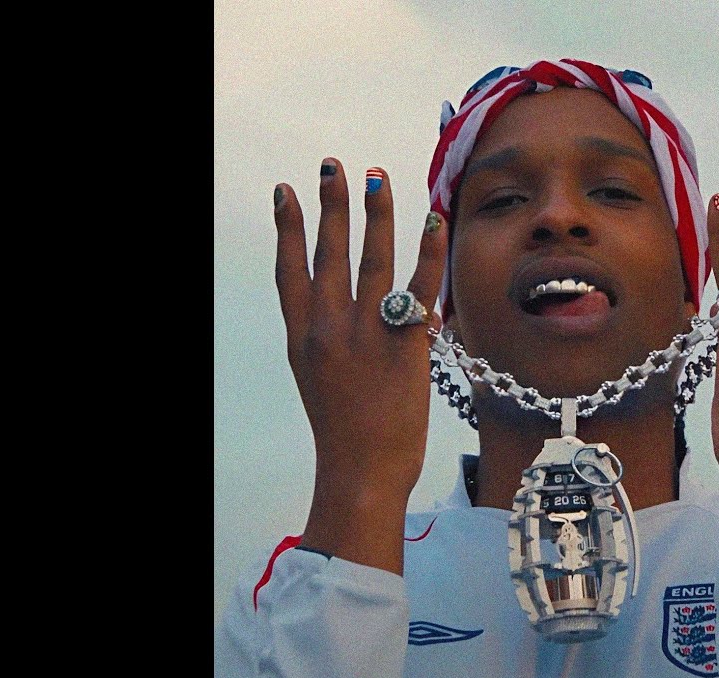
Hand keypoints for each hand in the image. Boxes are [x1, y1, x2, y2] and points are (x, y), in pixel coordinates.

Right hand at [273, 159, 447, 570]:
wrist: (362, 469)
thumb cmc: (346, 429)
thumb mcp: (318, 377)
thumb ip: (327, 336)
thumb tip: (345, 301)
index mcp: (303, 337)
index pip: (290, 270)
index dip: (287, 227)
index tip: (287, 191)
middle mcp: (329, 329)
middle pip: (330, 254)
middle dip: (332, 206)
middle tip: (333, 166)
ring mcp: (366, 335)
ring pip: (371, 260)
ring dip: (375, 214)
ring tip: (376, 178)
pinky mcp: (404, 345)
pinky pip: (419, 288)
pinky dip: (428, 253)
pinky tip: (432, 221)